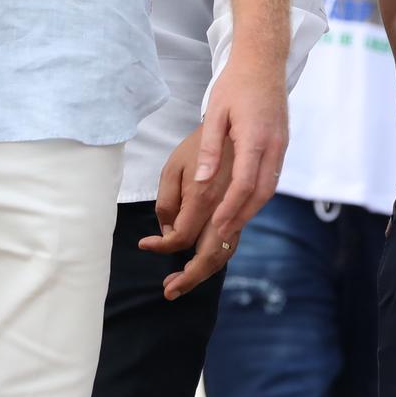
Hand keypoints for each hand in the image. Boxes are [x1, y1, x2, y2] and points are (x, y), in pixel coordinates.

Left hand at [141, 126, 237, 299]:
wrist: (249, 106)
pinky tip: (202, 260)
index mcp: (206, 192)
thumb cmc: (205, 134)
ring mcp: (243, 206)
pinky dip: (219, 255)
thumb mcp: (175, 162)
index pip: (183, 235)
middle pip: (211, 254)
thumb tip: (170, 232)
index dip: (162, 246)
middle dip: (189, 277)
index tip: (144, 245)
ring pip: (228, 250)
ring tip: (182, 282)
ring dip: (205, 271)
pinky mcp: (251, 204)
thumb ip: (169, 199)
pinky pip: (237, 237)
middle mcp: (228, 204)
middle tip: (168, 290)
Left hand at [188, 54, 288, 262]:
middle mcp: (274, 146)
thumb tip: (201, 181)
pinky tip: (244, 200)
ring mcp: (282, 145)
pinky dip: (259, 193)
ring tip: (232, 223)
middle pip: (261, 193)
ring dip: (251, 208)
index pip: (244, 184)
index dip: (231, 209)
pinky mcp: (283, 143)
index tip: (217, 227)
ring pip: (270, 187)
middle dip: (242, 216)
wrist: (264, 61)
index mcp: (255, 138)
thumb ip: (209, 149)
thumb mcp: (215, 113)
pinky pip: (273, 176)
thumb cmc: (235, 84)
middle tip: (223, 236)